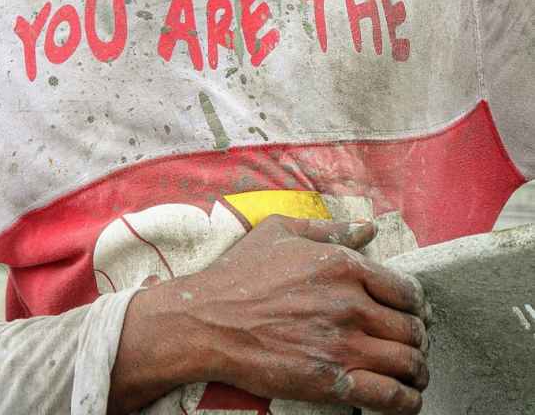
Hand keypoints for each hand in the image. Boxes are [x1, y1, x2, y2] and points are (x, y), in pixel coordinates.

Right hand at [183, 215, 429, 413]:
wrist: (208, 321)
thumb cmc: (241, 273)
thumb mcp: (281, 232)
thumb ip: (329, 228)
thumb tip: (368, 227)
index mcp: (342, 265)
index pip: (405, 289)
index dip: (414, 304)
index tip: (411, 312)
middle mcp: (350, 303)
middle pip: (411, 328)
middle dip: (418, 338)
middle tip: (412, 344)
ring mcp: (342, 344)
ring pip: (407, 362)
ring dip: (418, 370)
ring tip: (414, 373)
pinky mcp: (331, 382)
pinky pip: (390, 396)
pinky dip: (407, 400)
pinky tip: (406, 398)